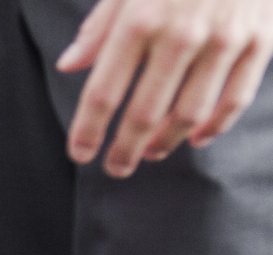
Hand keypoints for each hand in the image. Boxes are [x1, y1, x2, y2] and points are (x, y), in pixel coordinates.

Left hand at [58, 0, 272, 175]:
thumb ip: (100, 25)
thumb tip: (69, 66)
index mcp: (141, 18)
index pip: (104, 92)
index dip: (88, 130)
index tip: (79, 153)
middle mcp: (182, 33)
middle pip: (145, 113)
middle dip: (124, 149)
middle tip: (114, 167)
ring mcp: (225, 39)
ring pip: (190, 114)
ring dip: (166, 143)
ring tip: (149, 153)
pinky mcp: (260, 40)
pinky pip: (235, 99)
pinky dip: (214, 127)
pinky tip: (195, 138)